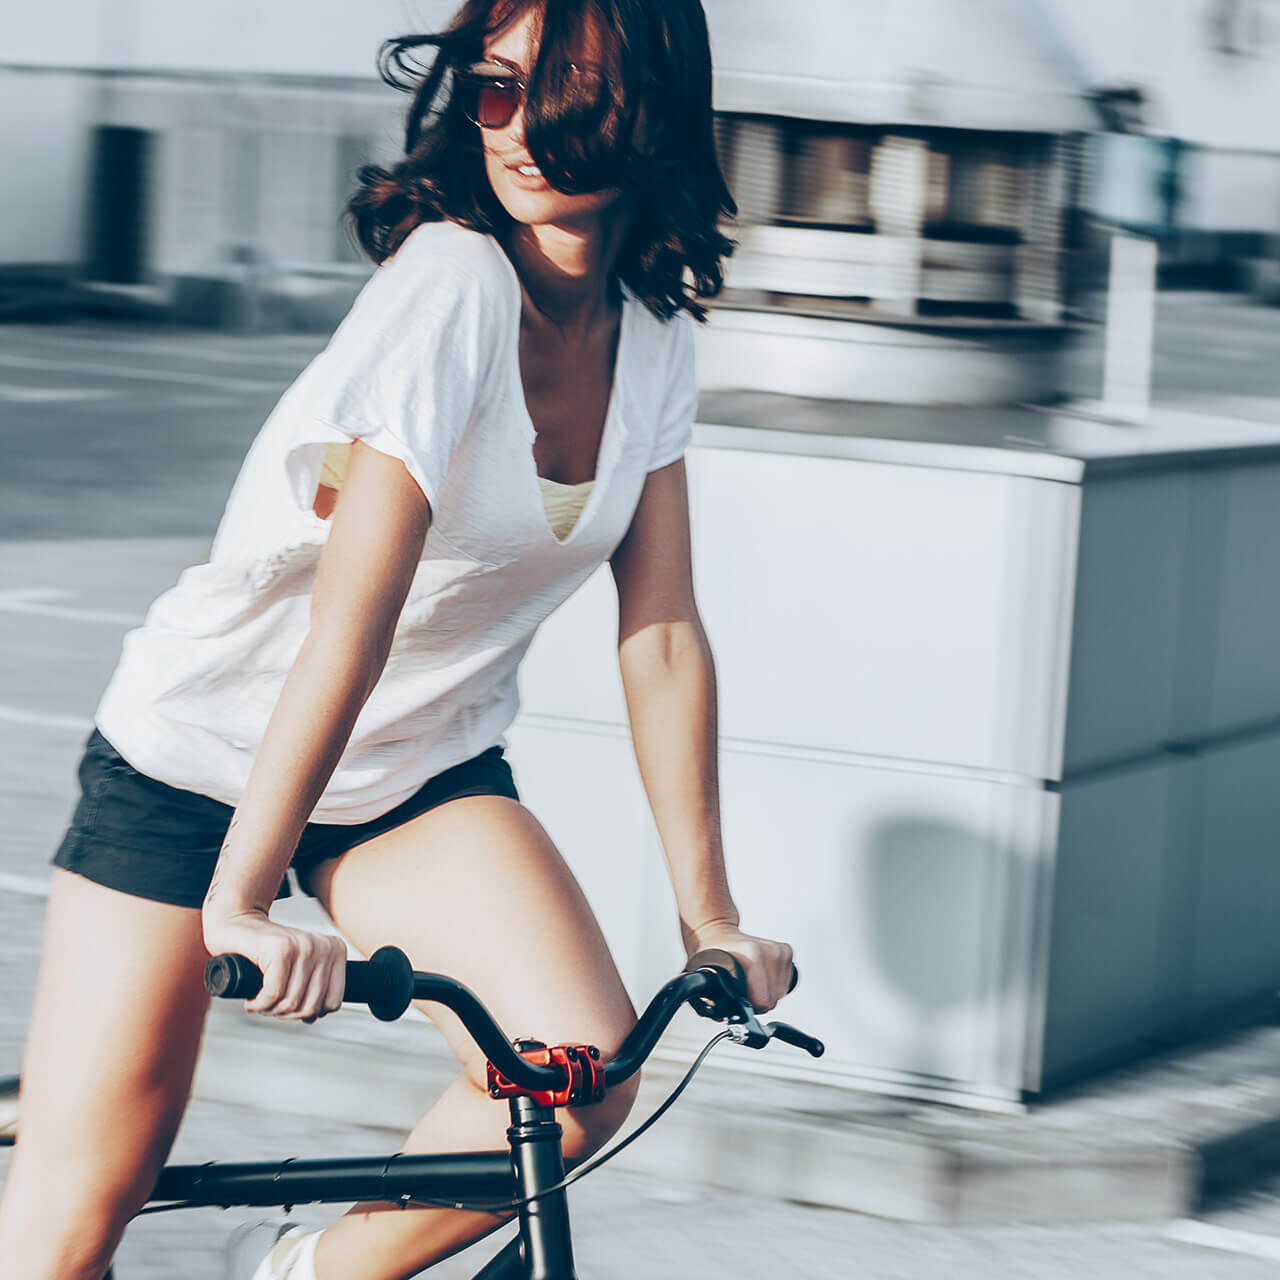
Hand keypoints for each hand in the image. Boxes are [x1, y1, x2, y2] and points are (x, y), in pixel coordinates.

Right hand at [202, 907, 346, 1021]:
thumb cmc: (267, 950)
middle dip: (286, 1014)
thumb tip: (314, 1017)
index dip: (309, 1013)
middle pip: (311, 1006)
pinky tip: (252, 999)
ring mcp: (304, 945)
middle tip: (270, 1004)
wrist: (238, 924)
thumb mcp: (300, 969)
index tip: (290, 1004)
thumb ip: (313, 990)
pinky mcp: (280, 949)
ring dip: (270, 1010)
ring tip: (261, 1000)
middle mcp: (324, 946)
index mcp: (336, 951)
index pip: (333, 1003)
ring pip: (291, 1002)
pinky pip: (273, 994)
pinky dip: (259, 1004)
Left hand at [688, 922, 794, 1013]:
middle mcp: (768, 950)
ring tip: (751, 981)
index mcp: (752, 954)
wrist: (719, 933)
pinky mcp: (786, 951)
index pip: (763, 1000)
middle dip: (758, 1000)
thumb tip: (722, 1016)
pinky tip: (761, 976)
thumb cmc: (713, 952)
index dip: (750, 1007)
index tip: (740, 999)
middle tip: (744, 989)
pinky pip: (786, 982)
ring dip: (767, 992)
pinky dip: (775, 984)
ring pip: (780, 992)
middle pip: (772, 999)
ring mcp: (779, 950)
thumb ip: (713, 999)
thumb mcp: (707, 976)